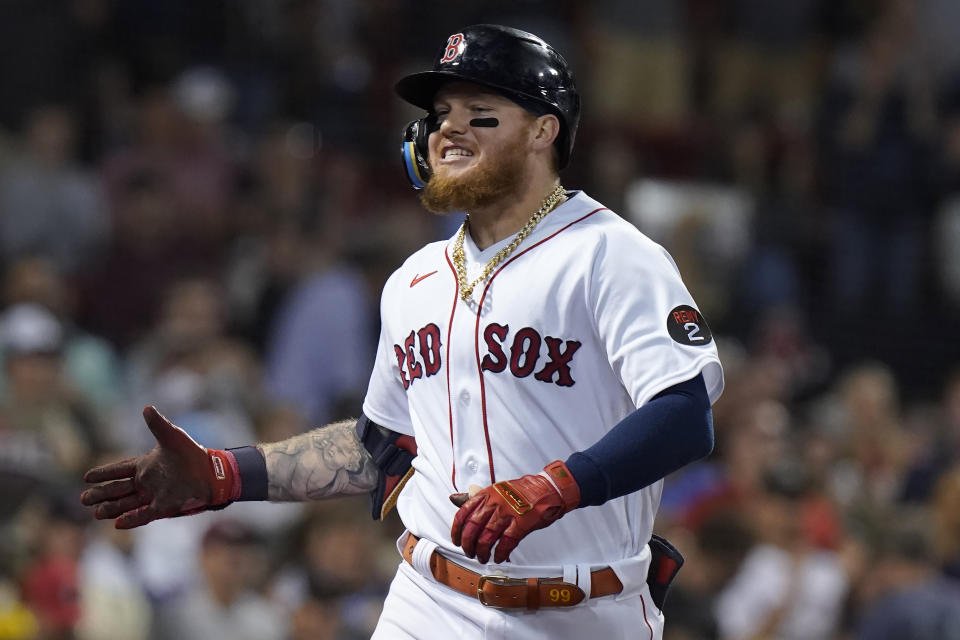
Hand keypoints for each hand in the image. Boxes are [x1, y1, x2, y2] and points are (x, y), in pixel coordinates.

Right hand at [80, 406, 237, 528]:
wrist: (213, 472)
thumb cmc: (192, 454)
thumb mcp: (173, 437)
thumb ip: (158, 425)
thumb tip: (146, 407)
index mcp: (145, 465)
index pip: (119, 470)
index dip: (104, 473)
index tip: (87, 476)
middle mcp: (146, 482)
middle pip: (118, 489)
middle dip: (101, 494)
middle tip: (84, 499)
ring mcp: (154, 495)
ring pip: (127, 503)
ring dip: (112, 508)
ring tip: (96, 512)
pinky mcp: (164, 507)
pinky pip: (144, 514)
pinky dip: (132, 519)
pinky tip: (118, 524)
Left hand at [450, 461, 579, 562]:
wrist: (548, 489)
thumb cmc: (522, 491)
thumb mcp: (495, 489)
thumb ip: (475, 497)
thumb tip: (454, 499)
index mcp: (487, 494)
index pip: (463, 513)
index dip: (457, 530)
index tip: (456, 540)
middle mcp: (495, 503)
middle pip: (473, 528)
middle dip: (468, 545)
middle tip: (470, 553)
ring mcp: (509, 513)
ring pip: (487, 537)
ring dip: (482, 552)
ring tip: (483, 558)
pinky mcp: (522, 523)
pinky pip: (507, 542)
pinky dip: (500, 552)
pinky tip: (498, 557)